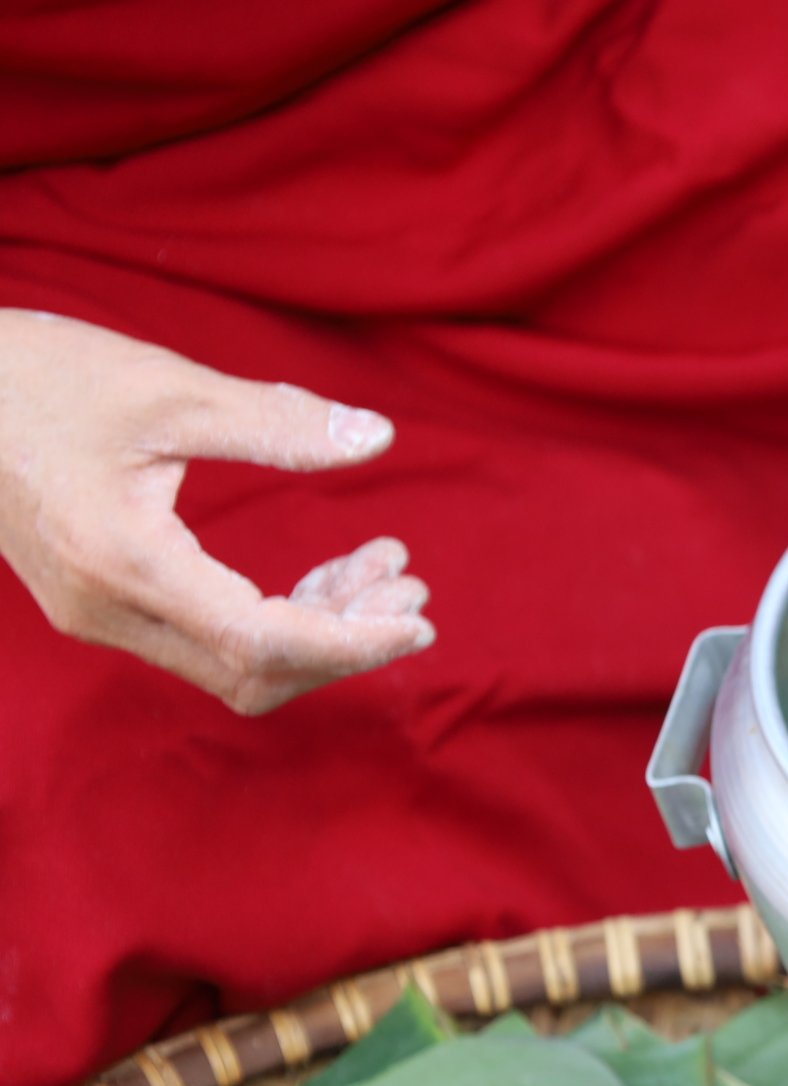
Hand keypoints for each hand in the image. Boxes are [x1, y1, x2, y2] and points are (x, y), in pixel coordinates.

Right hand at [0, 310, 430, 713]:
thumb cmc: (37, 377)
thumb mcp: (166, 388)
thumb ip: (275, 421)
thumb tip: (379, 437)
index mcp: (126, 565)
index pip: (263, 642)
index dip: (351, 641)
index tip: (416, 621)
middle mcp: (109, 610)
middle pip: (253, 672)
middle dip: (344, 640)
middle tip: (413, 588)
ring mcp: (99, 614)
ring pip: (232, 662)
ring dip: (317, 627)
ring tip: (385, 571)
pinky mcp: (99, 601)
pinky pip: (207, 638)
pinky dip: (276, 615)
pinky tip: (328, 570)